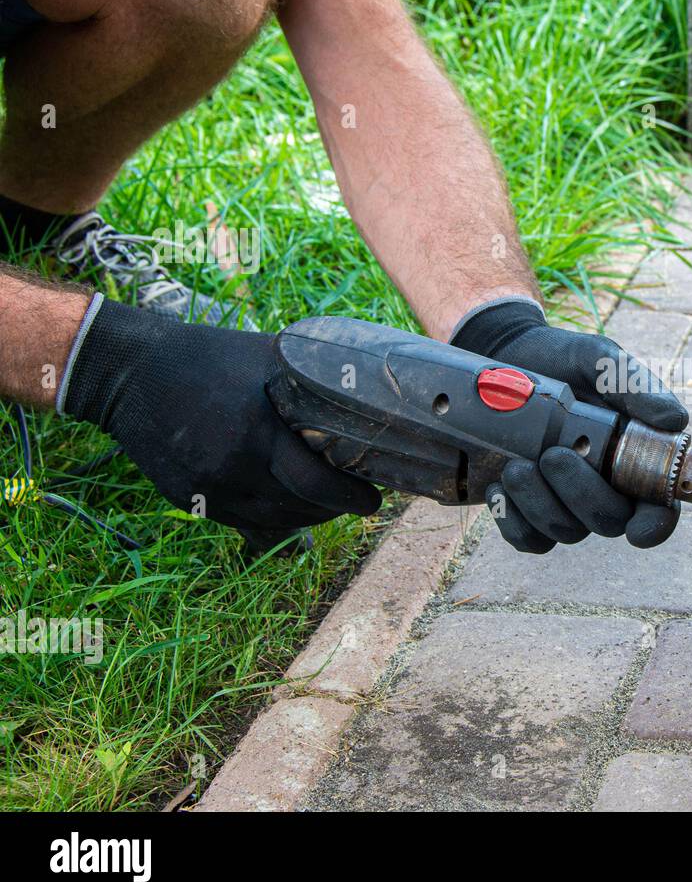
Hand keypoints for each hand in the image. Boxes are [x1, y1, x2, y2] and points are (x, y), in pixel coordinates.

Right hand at [61, 298, 381, 551]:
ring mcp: (206, 489)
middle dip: (336, 509)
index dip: (351, 497)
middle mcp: (230, 468)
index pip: (316, 483)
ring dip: (308, 519)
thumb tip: (364, 389)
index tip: (374, 499)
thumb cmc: (206, 357)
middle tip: (359, 501)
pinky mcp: (188, 500)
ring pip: (274, 523)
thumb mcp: (265, 358)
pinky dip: (275, 522)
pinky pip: (244, 524)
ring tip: (330, 505)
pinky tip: (292, 509)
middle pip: (299, 508)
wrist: (128, 373)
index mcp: (254, 431)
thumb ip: (308, 381)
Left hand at [451, 297, 686, 552]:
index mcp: (635, 455)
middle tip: (553, 455)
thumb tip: (675, 420)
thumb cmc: (559, 359)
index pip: (659, 507)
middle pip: (609, 521)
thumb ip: (633, 384)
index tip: (638, 530)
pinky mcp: (526, 510)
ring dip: (540, 503)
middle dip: (582, 495)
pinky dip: (512, 519)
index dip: (655, 525)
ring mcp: (564, 501)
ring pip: (566, 531)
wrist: (499, 357)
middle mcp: (605, 486)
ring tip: (517, 464)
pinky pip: (527, 539)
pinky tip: (498, 486)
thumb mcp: (595, 359)